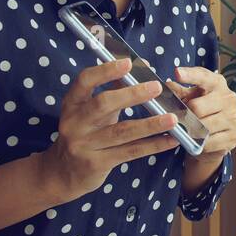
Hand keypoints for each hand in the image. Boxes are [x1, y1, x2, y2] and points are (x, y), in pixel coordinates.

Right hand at [39, 57, 182, 201]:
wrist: (62, 173)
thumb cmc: (84, 134)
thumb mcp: (89, 112)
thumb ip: (110, 92)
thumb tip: (137, 68)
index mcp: (72, 104)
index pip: (84, 81)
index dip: (105, 70)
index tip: (128, 63)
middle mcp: (74, 123)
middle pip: (103, 104)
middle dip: (132, 95)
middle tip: (157, 87)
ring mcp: (84, 145)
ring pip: (122, 132)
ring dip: (150, 124)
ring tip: (173, 118)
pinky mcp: (96, 164)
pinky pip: (130, 152)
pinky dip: (153, 145)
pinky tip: (171, 139)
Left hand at [165, 65, 235, 171]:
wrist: (216, 134)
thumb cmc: (200, 111)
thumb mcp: (188, 97)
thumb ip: (177, 91)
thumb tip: (165, 87)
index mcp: (217, 83)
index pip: (202, 77)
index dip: (189, 75)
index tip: (177, 73)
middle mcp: (228, 97)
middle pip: (197, 107)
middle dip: (184, 115)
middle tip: (179, 120)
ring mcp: (233, 117)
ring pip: (203, 127)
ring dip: (191, 131)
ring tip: (188, 130)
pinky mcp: (234, 135)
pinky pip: (209, 141)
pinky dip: (200, 143)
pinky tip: (198, 140)